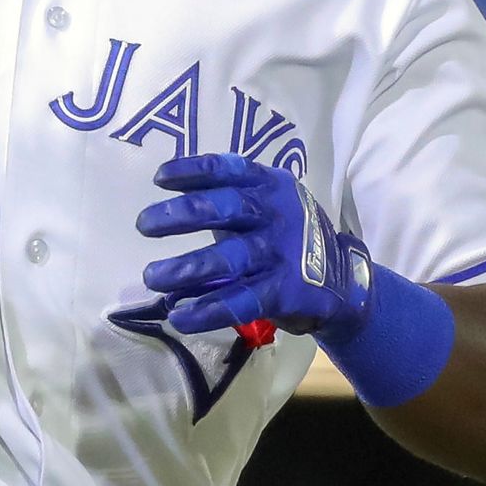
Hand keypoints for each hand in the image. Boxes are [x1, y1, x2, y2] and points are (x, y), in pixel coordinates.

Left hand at [135, 153, 373, 340]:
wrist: (342, 278)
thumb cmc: (290, 235)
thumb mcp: (270, 203)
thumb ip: (230, 200)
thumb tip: (168, 208)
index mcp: (271, 185)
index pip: (228, 170)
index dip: (192, 171)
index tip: (159, 178)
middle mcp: (276, 214)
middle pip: (225, 208)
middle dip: (180, 215)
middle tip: (143, 224)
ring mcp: (281, 253)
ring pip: (228, 259)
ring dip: (185, 268)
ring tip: (152, 277)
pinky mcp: (283, 291)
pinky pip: (240, 301)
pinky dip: (207, 310)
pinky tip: (180, 316)